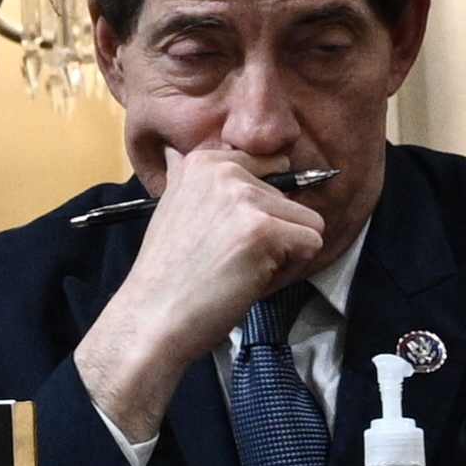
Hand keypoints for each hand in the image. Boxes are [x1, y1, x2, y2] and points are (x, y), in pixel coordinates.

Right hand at [72, 150, 327, 450]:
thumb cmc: (167, 271)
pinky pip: (312, 243)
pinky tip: (253, 277)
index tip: (232, 229)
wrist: (153, 314)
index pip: (269, 166)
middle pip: (290, 199)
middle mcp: (224, 171)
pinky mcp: (265, 230)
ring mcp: (244, 199)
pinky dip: (292, 268)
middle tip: (231, 255)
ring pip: (306, 222)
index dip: (261, 206)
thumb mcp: (173, 207)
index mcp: (202, 161)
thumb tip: (176, 152)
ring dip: (285, 250)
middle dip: (273, 231)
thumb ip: (190, 180)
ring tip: (243, 267)